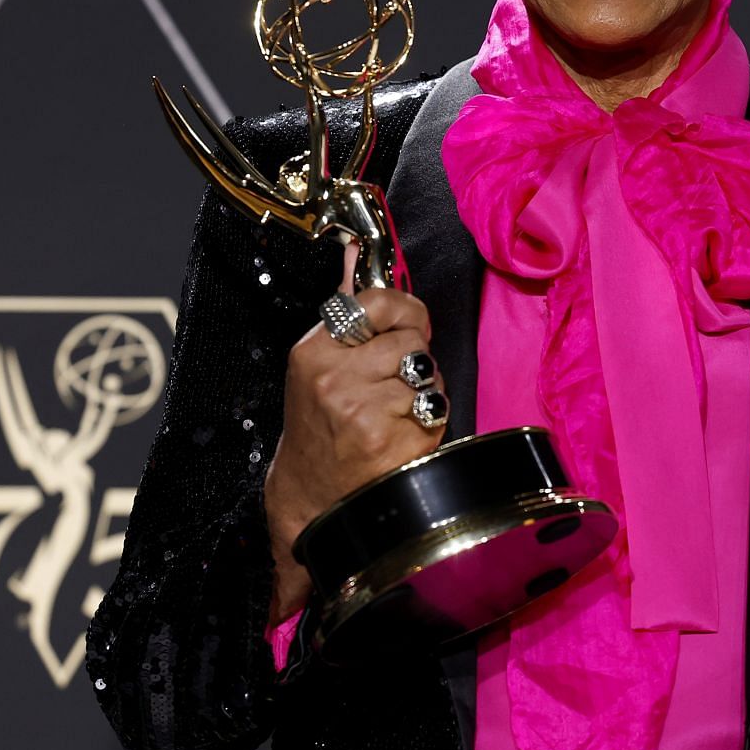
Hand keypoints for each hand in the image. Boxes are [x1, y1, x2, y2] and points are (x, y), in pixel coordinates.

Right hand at [263, 244, 444, 621]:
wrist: (314, 499)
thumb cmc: (322, 427)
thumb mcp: (319, 364)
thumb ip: (346, 309)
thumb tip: (356, 250)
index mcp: (313, 350)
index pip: (378, 302)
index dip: (405, 313)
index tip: (406, 326)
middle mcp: (333, 377)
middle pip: (412, 339)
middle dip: (414, 361)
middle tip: (393, 386)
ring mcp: (361, 409)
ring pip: (428, 373)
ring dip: (424, 393)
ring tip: (396, 413)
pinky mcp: (389, 439)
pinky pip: (435, 409)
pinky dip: (429, 423)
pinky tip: (403, 437)